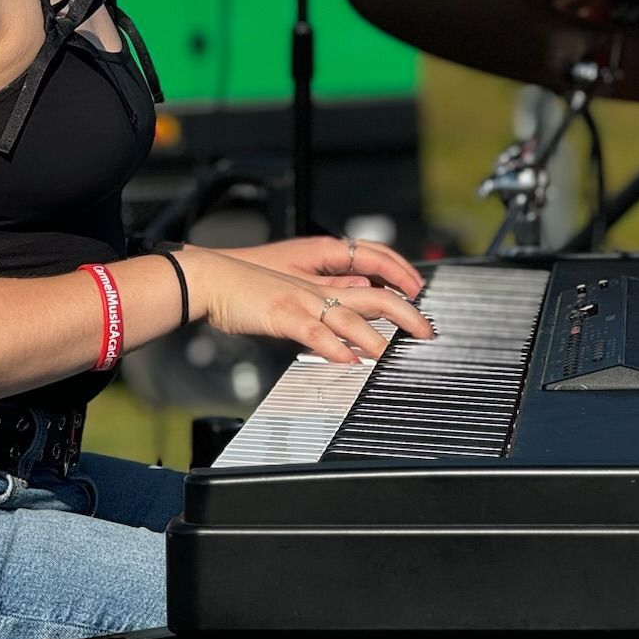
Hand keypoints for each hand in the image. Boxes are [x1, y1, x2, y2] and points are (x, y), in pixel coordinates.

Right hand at [183, 247, 434, 366]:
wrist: (210, 279)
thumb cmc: (245, 289)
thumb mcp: (289, 294)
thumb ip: (319, 303)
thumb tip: (348, 320)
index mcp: (319, 285)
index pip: (370, 287)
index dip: (400, 297)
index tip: (420, 312)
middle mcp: (316, 290)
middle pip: (373, 298)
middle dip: (406, 315)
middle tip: (427, 333)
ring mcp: (300, 301)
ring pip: (348, 316)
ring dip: (375, 336)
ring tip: (394, 354)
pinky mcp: (281, 315)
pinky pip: (313, 331)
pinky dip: (334, 346)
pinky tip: (348, 360)